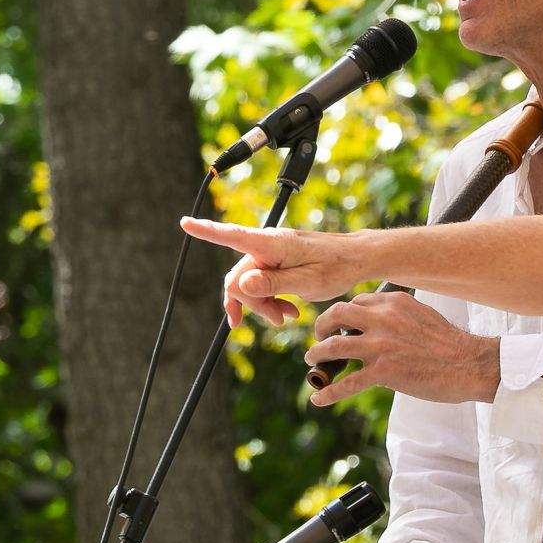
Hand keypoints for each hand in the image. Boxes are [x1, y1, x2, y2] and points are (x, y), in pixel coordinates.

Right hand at [179, 217, 370, 326]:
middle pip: (239, 277)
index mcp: (272, 244)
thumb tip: (240, 284)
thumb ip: (273, 284)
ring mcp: (271, 254)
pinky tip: (288, 311)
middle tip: (279, 319)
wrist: (357, 260)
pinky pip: (261, 284)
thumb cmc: (337, 267)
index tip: (185, 222)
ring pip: (249, 284)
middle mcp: (267, 245)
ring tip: (287, 317)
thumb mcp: (307, 282)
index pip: (232, 236)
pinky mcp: (277, 262)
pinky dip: (270, 300)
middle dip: (252, 303)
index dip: (206, 231)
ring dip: (263, 305)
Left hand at [306, 292, 500, 406]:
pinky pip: (347, 383)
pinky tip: (318, 400)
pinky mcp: (383, 372)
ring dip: (317, 354)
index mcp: (394, 302)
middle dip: (322, 325)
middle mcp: (383, 319)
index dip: (344, 313)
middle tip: (319, 336)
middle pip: (337, 314)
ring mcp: (381, 346)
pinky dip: (329, 393)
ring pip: (333, 346)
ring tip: (312, 360)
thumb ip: (398, 314)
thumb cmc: (449, 343)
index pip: (357, 301)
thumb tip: (378, 322)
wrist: (470, 364)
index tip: (340, 322)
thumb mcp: (422, 314)